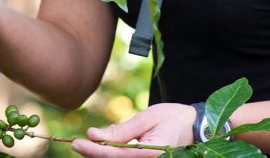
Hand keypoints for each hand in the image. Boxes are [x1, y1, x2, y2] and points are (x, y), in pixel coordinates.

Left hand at [71, 104, 195, 156]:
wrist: (196, 128)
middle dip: (94, 156)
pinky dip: (112, 156)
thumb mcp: (146, 119)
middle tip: (76, 144)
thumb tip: (94, 134)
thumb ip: (121, 131)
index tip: (77, 143)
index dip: (94, 151)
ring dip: (101, 157)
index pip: (116, 155)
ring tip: (86, 146)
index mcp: (153, 154)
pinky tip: (102, 148)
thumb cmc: (172, 119)